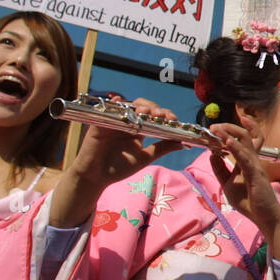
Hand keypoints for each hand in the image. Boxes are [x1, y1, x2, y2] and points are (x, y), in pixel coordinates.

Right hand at [68, 96, 184, 187]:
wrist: (95, 177)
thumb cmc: (118, 168)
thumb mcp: (144, 157)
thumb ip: (162, 148)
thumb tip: (183, 142)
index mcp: (139, 130)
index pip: (154, 116)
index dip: (165, 114)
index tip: (173, 120)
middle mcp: (128, 122)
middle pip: (144, 107)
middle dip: (155, 108)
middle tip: (161, 115)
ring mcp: (115, 121)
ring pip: (129, 105)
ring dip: (140, 106)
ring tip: (147, 112)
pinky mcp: (102, 122)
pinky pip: (109, 109)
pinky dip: (116, 103)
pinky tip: (121, 102)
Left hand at [207, 119, 279, 235]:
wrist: (264, 217)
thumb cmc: (249, 202)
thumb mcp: (228, 184)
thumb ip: (220, 170)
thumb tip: (212, 155)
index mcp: (247, 162)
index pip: (242, 141)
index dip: (231, 131)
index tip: (216, 127)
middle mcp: (253, 160)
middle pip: (245, 136)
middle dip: (229, 128)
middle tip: (214, 126)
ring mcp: (256, 166)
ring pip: (245, 143)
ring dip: (230, 134)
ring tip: (217, 128)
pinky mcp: (256, 174)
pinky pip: (246, 158)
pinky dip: (236, 148)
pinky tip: (227, 142)